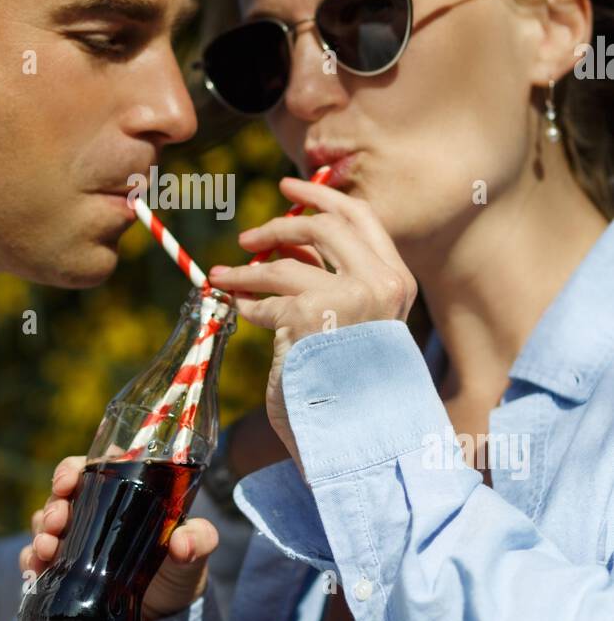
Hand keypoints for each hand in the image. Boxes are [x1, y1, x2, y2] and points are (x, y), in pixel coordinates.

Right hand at [20, 456, 220, 620]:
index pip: (93, 466)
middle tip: (56, 522)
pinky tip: (34, 570)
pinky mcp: (64, 568)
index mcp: (126, 492)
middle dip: (53, 504)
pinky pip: (37, 557)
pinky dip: (31, 561)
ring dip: (39, 531)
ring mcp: (77, 539)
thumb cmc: (181, 569)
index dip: (73, 468)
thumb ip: (200, 540)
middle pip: (62, 493)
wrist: (167, 617)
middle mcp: (96, 510)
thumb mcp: (197, 551)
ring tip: (46, 548)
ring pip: (45, 522)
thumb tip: (182, 544)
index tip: (67, 482)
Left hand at [208, 177, 416, 469]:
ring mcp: (349, 298)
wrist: (356, 433)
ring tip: (222, 277)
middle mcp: (381, 282)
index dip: (320, 196)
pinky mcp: (312, 318)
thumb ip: (329, 275)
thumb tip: (288, 242)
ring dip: (247, 269)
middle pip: (322, 226)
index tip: (288, 187)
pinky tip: (238, 310)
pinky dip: (247, 302)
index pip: (361, 216)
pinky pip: (267, 299)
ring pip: (284, 263)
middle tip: (247, 238)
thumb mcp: (351, 317)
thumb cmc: (351, 378)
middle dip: (279, 226)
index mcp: (397, 279)